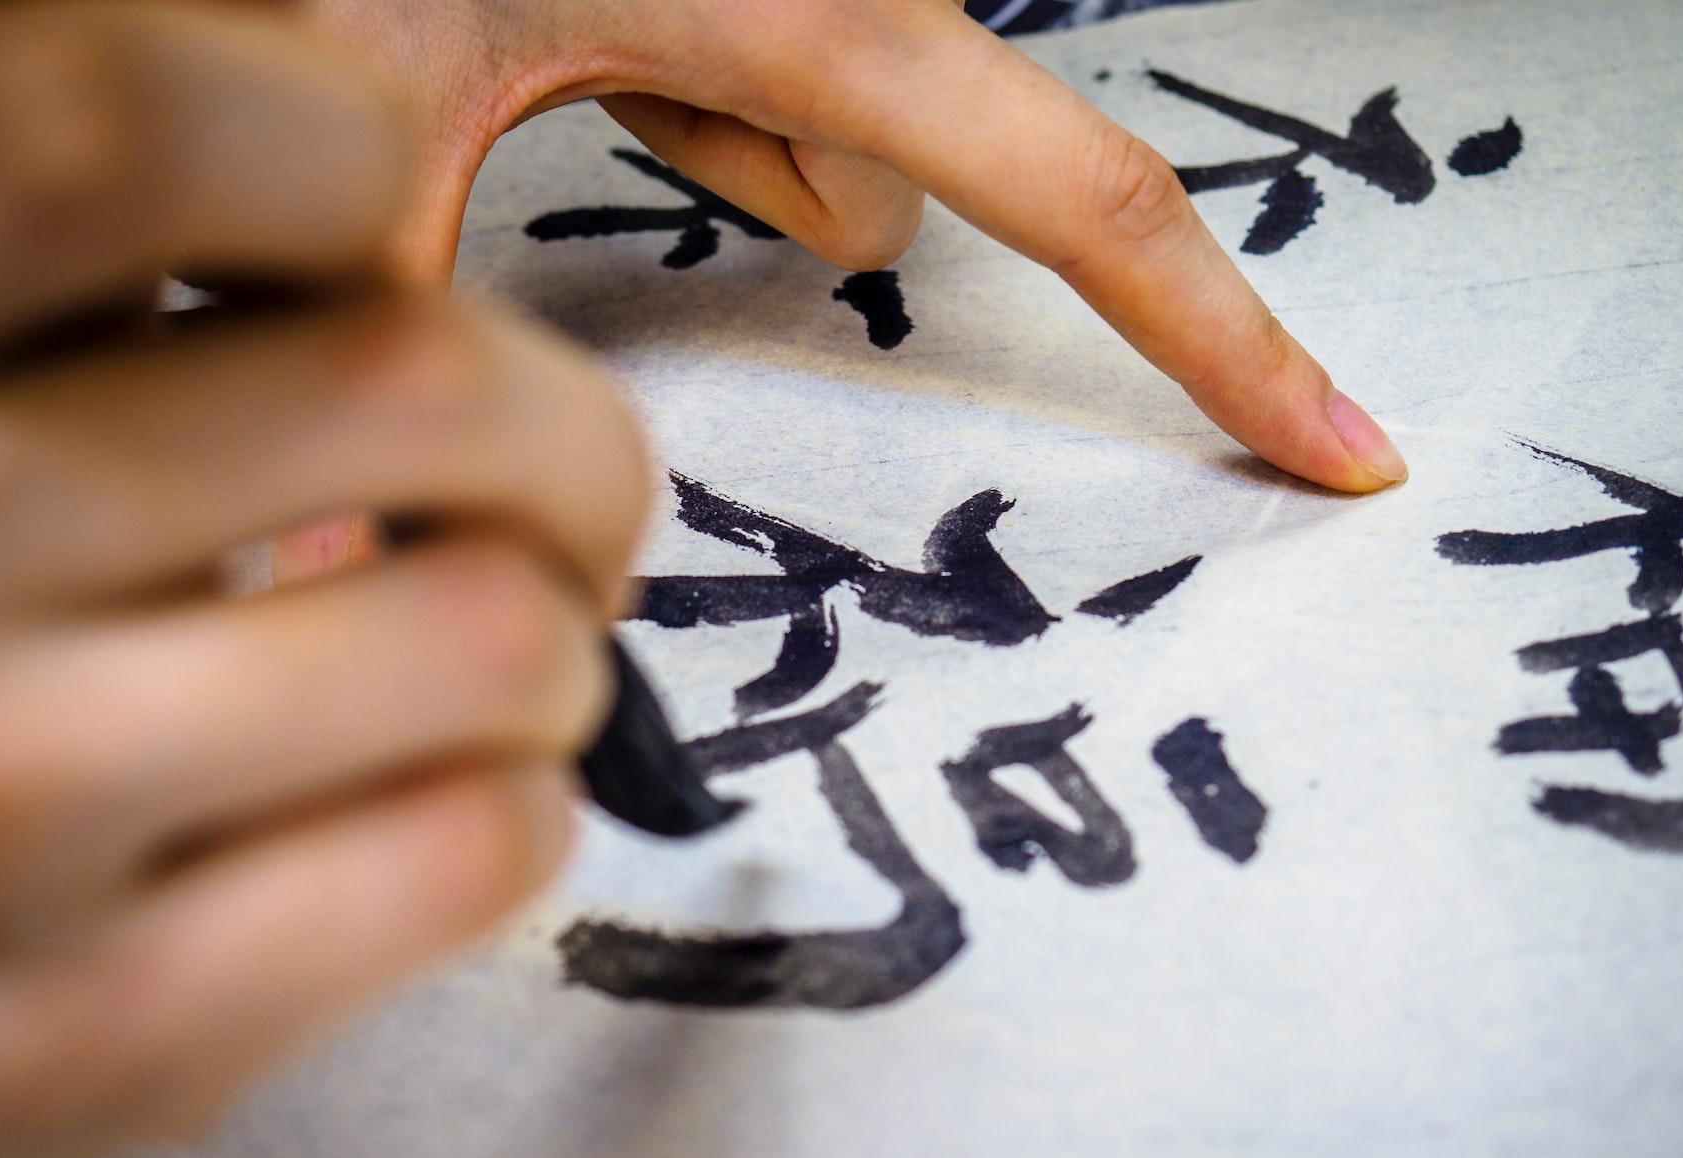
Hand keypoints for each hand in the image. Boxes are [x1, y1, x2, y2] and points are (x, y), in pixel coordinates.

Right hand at [0, 1, 649, 1157]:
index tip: (370, 241)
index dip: (332, 143)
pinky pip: (474, 848)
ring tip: (483, 660)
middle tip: (548, 490)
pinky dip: (515, 803)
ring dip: (553, 637)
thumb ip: (68, 284)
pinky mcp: (84, 1043)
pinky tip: (435, 795)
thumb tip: (343, 167)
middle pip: (418, 384)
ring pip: (498, 636)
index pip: (145, 118)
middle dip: (562, 436)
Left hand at [304, 0, 1407, 491]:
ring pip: (845, 152)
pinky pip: (809, 85)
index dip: (1231, 342)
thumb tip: (343, 576)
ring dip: (730, 147)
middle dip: (768, 198)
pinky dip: (719, 99)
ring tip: (588, 50)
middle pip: (904, 198)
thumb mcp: (372, 107)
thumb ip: (389, 335)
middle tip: (602, 92)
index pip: (1092, 202)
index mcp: (820, 7)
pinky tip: (608, 32)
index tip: (1339, 446)